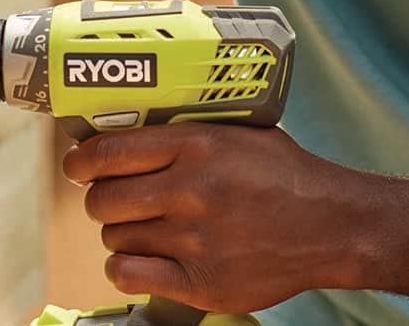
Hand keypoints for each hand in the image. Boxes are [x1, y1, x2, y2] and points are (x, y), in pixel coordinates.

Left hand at [61, 122, 368, 312]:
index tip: (76, 164)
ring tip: (145, 227)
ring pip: (115, 236)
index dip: (80, 160)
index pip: (109, 151)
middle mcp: (192, 191)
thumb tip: (125, 126)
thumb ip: (184, 130)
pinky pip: (129, 274)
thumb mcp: (236, 132)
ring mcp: (196, 240)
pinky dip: (126, 267)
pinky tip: (141, 259)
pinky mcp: (202, 282)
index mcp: (198, 146)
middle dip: (100, 199)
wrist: (332, 225)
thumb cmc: (283, 175)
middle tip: (114, 199)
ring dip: (121, 232)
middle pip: (103, 198)